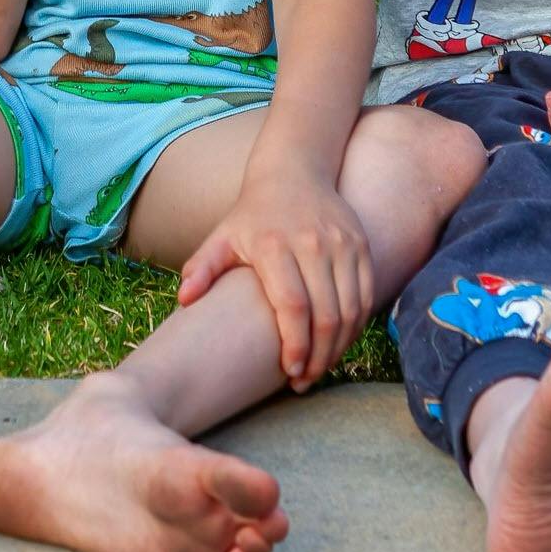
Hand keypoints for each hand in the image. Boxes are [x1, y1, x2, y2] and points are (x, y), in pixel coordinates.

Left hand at [175, 162, 372, 389]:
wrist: (294, 171)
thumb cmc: (252, 214)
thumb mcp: (222, 236)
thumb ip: (202, 268)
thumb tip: (183, 301)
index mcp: (273, 245)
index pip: (292, 305)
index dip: (295, 344)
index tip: (290, 372)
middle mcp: (312, 243)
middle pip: (326, 314)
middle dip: (319, 357)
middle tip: (305, 381)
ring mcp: (341, 243)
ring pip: (352, 309)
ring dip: (340, 346)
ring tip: (321, 368)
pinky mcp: (360, 245)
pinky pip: (367, 295)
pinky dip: (357, 326)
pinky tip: (340, 343)